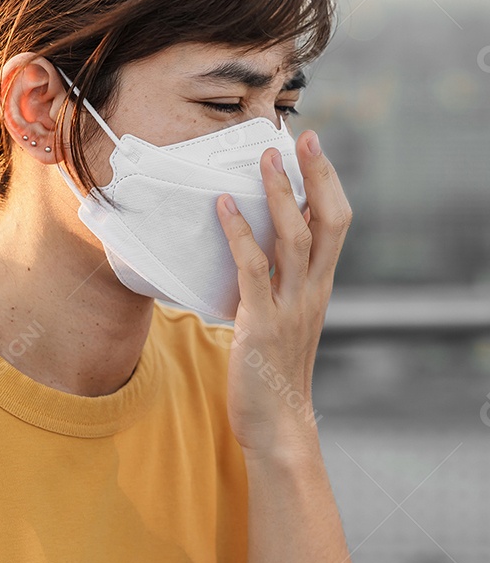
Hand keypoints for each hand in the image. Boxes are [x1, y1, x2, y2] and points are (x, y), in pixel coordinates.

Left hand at [216, 129, 351, 460]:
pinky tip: (224, 208)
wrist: (278, 424)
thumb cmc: (273, 369)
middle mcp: (313, 291)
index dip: (328, 182)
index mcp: (320, 286)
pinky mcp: (261, 325)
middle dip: (317, 175)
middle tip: (300, 138)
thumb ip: (276, 282)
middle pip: (328, 222)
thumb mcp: (283, 316)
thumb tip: (251, 244)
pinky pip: (254, 270)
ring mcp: (290, 307)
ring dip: (281, 194)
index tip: (313, 148)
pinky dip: (240, 234)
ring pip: (295, 239)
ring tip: (265, 160)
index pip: (337, 224)